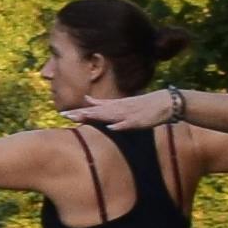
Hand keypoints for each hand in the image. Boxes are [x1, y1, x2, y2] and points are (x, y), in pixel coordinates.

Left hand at [66, 84, 188, 129]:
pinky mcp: (138, 120)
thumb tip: (87, 100)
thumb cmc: (141, 104)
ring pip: (109, 116)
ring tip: (82, 118)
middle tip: (64, 116)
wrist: (164, 102)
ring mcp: (127, 114)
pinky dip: (119, 125)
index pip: (93, 109)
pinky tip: (110, 127)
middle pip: (96, 112)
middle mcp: (117, 109)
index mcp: (113, 106)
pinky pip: (127, 124)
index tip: (62, 114)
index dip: (78, 112)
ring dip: (96, 117)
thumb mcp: (119, 103)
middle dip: (81, 114)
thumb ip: (103, 103)